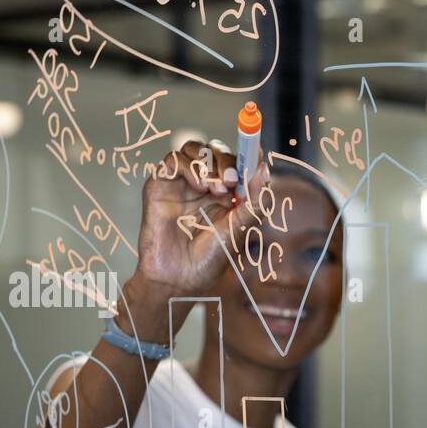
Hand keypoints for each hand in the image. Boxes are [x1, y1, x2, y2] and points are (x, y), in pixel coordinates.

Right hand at [129, 139, 268, 320]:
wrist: (178, 278)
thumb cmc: (209, 259)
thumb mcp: (239, 230)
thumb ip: (254, 202)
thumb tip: (265, 169)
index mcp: (226, 195)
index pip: (236, 163)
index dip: (245, 156)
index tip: (255, 157)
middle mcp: (204, 186)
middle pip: (216, 152)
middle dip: (227, 161)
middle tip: (231, 181)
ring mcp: (182, 184)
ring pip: (194, 149)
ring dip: (208, 162)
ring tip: (214, 188)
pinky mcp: (161, 185)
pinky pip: (173, 160)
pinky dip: (188, 165)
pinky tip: (198, 185)